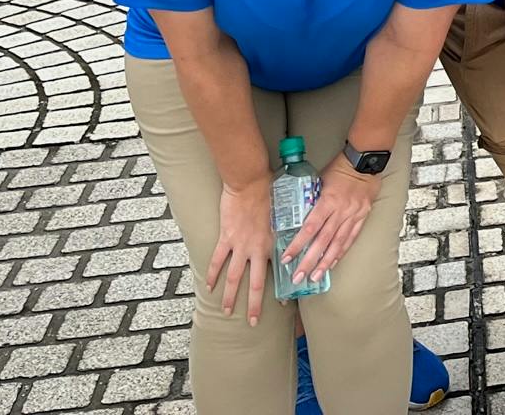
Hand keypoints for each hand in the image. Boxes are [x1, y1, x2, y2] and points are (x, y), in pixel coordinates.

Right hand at [205, 180, 274, 325]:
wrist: (250, 182)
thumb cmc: (270, 192)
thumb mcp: (284, 214)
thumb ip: (286, 230)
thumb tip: (295, 238)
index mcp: (274, 244)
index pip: (279, 273)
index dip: (282, 290)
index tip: (285, 305)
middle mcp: (257, 249)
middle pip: (256, 283)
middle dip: (255, 305)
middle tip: (254, 323)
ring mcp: (240, 245)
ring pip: (234, 278)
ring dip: (231, 297)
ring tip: (228, 312)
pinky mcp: (226, 238)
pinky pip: (218, 261)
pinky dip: (213, 275)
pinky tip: (210, 287)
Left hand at [281, 158, 380, 283]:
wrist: (365, 162)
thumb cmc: (340, 168)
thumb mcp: (320, 181)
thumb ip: (311, 199)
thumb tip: (299, 214)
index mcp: (328, 201)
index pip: (310, 228)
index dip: (298, 245)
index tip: (287, 258)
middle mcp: (341, 211)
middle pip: (323, 241)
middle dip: (309, 261)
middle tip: (298, 277)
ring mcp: (353, 216)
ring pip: (337, 243)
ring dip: (325, 263)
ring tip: (315, 277)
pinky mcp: (362, 217)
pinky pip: (351, 238)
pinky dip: (341, 252)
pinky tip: (332, 263)